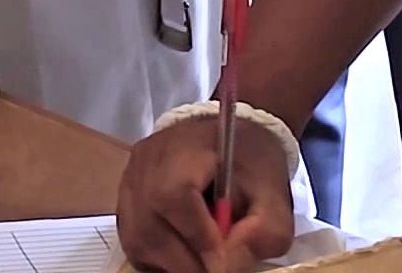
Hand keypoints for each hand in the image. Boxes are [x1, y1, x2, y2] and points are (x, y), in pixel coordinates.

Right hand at [116, 106, 294, 272]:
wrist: (233, 141)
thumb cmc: (253, 166)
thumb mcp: (275, 198)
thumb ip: (261, 234)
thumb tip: (223, 266)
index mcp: (186, 148)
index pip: (172, 193)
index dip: (194, 232)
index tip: (221, 257)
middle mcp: (147, 161)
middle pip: (147, 223)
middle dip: (183, 260)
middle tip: (214, 270)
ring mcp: (130, 180)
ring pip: (135, 237)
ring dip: (168, 263)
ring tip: (200, 263)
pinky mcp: (126, 199)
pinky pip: (132, 240)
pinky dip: (156, 258)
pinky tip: (182, 255)